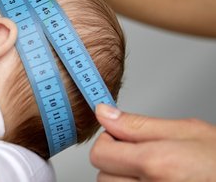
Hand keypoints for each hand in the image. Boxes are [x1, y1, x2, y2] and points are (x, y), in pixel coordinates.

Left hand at [91, 104, 215, 180]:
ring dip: (124, 180)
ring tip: (153, 174)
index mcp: (156, 164)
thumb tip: (104, 113)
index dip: (109, 142)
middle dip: (116, 163)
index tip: (122, 139)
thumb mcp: (188, 131)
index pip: (100, 154)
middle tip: (143, 158)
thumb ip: (139, 125)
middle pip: (103, 176)